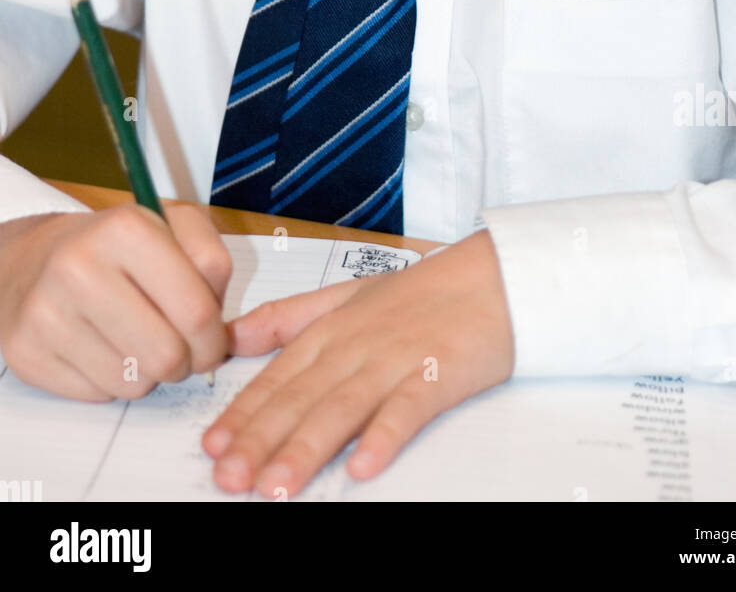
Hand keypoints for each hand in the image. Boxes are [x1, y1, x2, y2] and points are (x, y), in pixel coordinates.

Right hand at [0, 204, 231, 397]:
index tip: (213, 340)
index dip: (216, 337)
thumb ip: (214, 263)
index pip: (197, 310)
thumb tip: (228, 328)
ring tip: (138, 341)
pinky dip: (112, 382)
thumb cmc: (119, 246)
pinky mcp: (27, 353)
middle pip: (167, 355)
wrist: (36, 259)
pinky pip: (98, 395)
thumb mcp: (174, 226)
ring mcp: (48, 313)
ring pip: (135, 383)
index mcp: (125, 229)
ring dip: (148, 373)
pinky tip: (103, 349)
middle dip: (186, 362)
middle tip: (181, 351)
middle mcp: (79, 267)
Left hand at [201, 227, 514, 496]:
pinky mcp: (438, 373)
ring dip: (307, 448)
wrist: (494, 276)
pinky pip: (407, 409)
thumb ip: (288, 317)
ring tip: (277, 487)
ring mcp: (396, 360)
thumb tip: (232, 336)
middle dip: (260, 441)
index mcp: (331, 329)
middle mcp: (355, 346)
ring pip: (342, 408)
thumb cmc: (423, 291)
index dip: (243, 414)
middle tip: (229, 480)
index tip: (213, 448)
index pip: (276, 377)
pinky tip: (363, 466)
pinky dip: (384, 436)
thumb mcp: (347, 294)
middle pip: (301, 398)